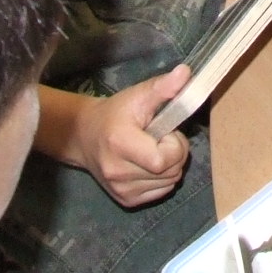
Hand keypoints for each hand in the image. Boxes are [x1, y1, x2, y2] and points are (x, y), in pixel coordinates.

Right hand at [73, 69, 192, 206]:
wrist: (85, 136)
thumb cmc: (116, 113)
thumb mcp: (138, 95)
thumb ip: (163, 87)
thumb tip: (186, 72)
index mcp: (121, 144)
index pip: (164, 159)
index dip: (174, 143)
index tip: (163, 130)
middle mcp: (118, 172)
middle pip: (171, 171)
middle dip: (175, 152)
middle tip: (160, 138)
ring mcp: (121, 190)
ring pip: (170, 182)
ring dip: (170, 166)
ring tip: (153, 150)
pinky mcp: (126, 200)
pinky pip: (162, 192)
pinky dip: (162, 178)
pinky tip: (149, 164)